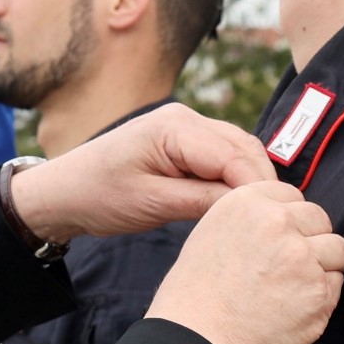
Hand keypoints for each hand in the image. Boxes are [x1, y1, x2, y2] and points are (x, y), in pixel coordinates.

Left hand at [7, 102, 275, 242]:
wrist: (63, 190)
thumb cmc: (98, 196)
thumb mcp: (152, 204)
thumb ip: (203, 202)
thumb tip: (250, 209)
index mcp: (175, 127)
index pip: (235, 156)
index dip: (259, 188)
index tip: (278, 220)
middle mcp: (186, 119)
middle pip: (244, 149)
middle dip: (263, 184)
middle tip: (280, 223)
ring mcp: (186, 128)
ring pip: (238, 152)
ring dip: (251, 182)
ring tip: (265, 219)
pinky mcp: (184, 143)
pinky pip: (222, 158)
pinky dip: (235, 180)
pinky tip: (241, 208)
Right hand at [146, 181, 343, 343]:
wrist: (197, 343)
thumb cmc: (195, 298)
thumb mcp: (210, 235)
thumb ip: (250, 221)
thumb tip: (284, 222)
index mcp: (247, 203)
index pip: (292, 195)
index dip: (289, 220)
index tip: (281, 239)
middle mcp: (277, 222)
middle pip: (319, 219)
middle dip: (310, 240)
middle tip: (288, 268)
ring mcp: (302, 257)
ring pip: (337, 250)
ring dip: (322, 267)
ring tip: (292, 289)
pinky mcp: (318, 292)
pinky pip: (336, 285)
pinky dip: (321, 298)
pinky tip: (292, 310)